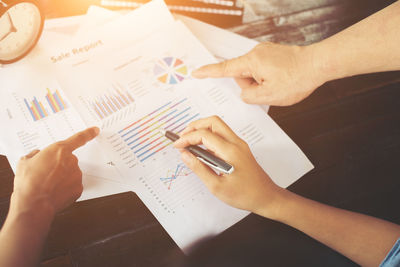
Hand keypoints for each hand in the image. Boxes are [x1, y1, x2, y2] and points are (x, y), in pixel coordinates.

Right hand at [12, 127, 99, 217]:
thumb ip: (34, 155)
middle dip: (58, 165)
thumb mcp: (24, 162)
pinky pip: (72, 185)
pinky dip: (64, 188)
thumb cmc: (28, 183)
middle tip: (44, 174)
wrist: (33, 205)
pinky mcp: (78, 188)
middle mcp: (71, 161)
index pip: (78, 138)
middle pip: (68, 160)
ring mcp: (77, 175)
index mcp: (59, 150)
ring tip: (47, 185)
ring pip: (70, 173)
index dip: (88, 133)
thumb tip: (37, 155)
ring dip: (61, 177)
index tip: (95, 130)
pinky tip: (54, 192)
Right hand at [174, 116, 284, 217]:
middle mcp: (236, 143)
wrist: (266, 197)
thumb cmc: (244, 195)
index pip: (204, 135)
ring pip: (218, 126)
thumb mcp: (216, 186)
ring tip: (189, 142)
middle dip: (195, 126)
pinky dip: (209, 136)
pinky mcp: (240, 148)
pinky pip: (222, 135)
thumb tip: (184, 155)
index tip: (177, 146)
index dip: (187, 138)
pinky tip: (201, 148)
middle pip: (213, 121)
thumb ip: (199, 168)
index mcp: (230, 151)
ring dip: (202, 129)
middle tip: (182, 138)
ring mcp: (239, 144)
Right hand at [192, 42, 324, 105]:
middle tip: (269, 90)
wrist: (319, 64)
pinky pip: (263, 69)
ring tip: (279, 85)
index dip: (209, 72)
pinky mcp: (274, 54)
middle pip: (242, 75)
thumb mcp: (269, 95)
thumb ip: (249, 96)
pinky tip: (281, 80)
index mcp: (251, 62)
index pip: (224, 69)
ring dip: (262, 83)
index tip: (197, 73)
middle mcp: (256, 53)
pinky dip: (268, 78)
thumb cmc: (297, 78)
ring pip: (254, 74)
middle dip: (251, 86)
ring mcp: (266, 52)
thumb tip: (246, 92)